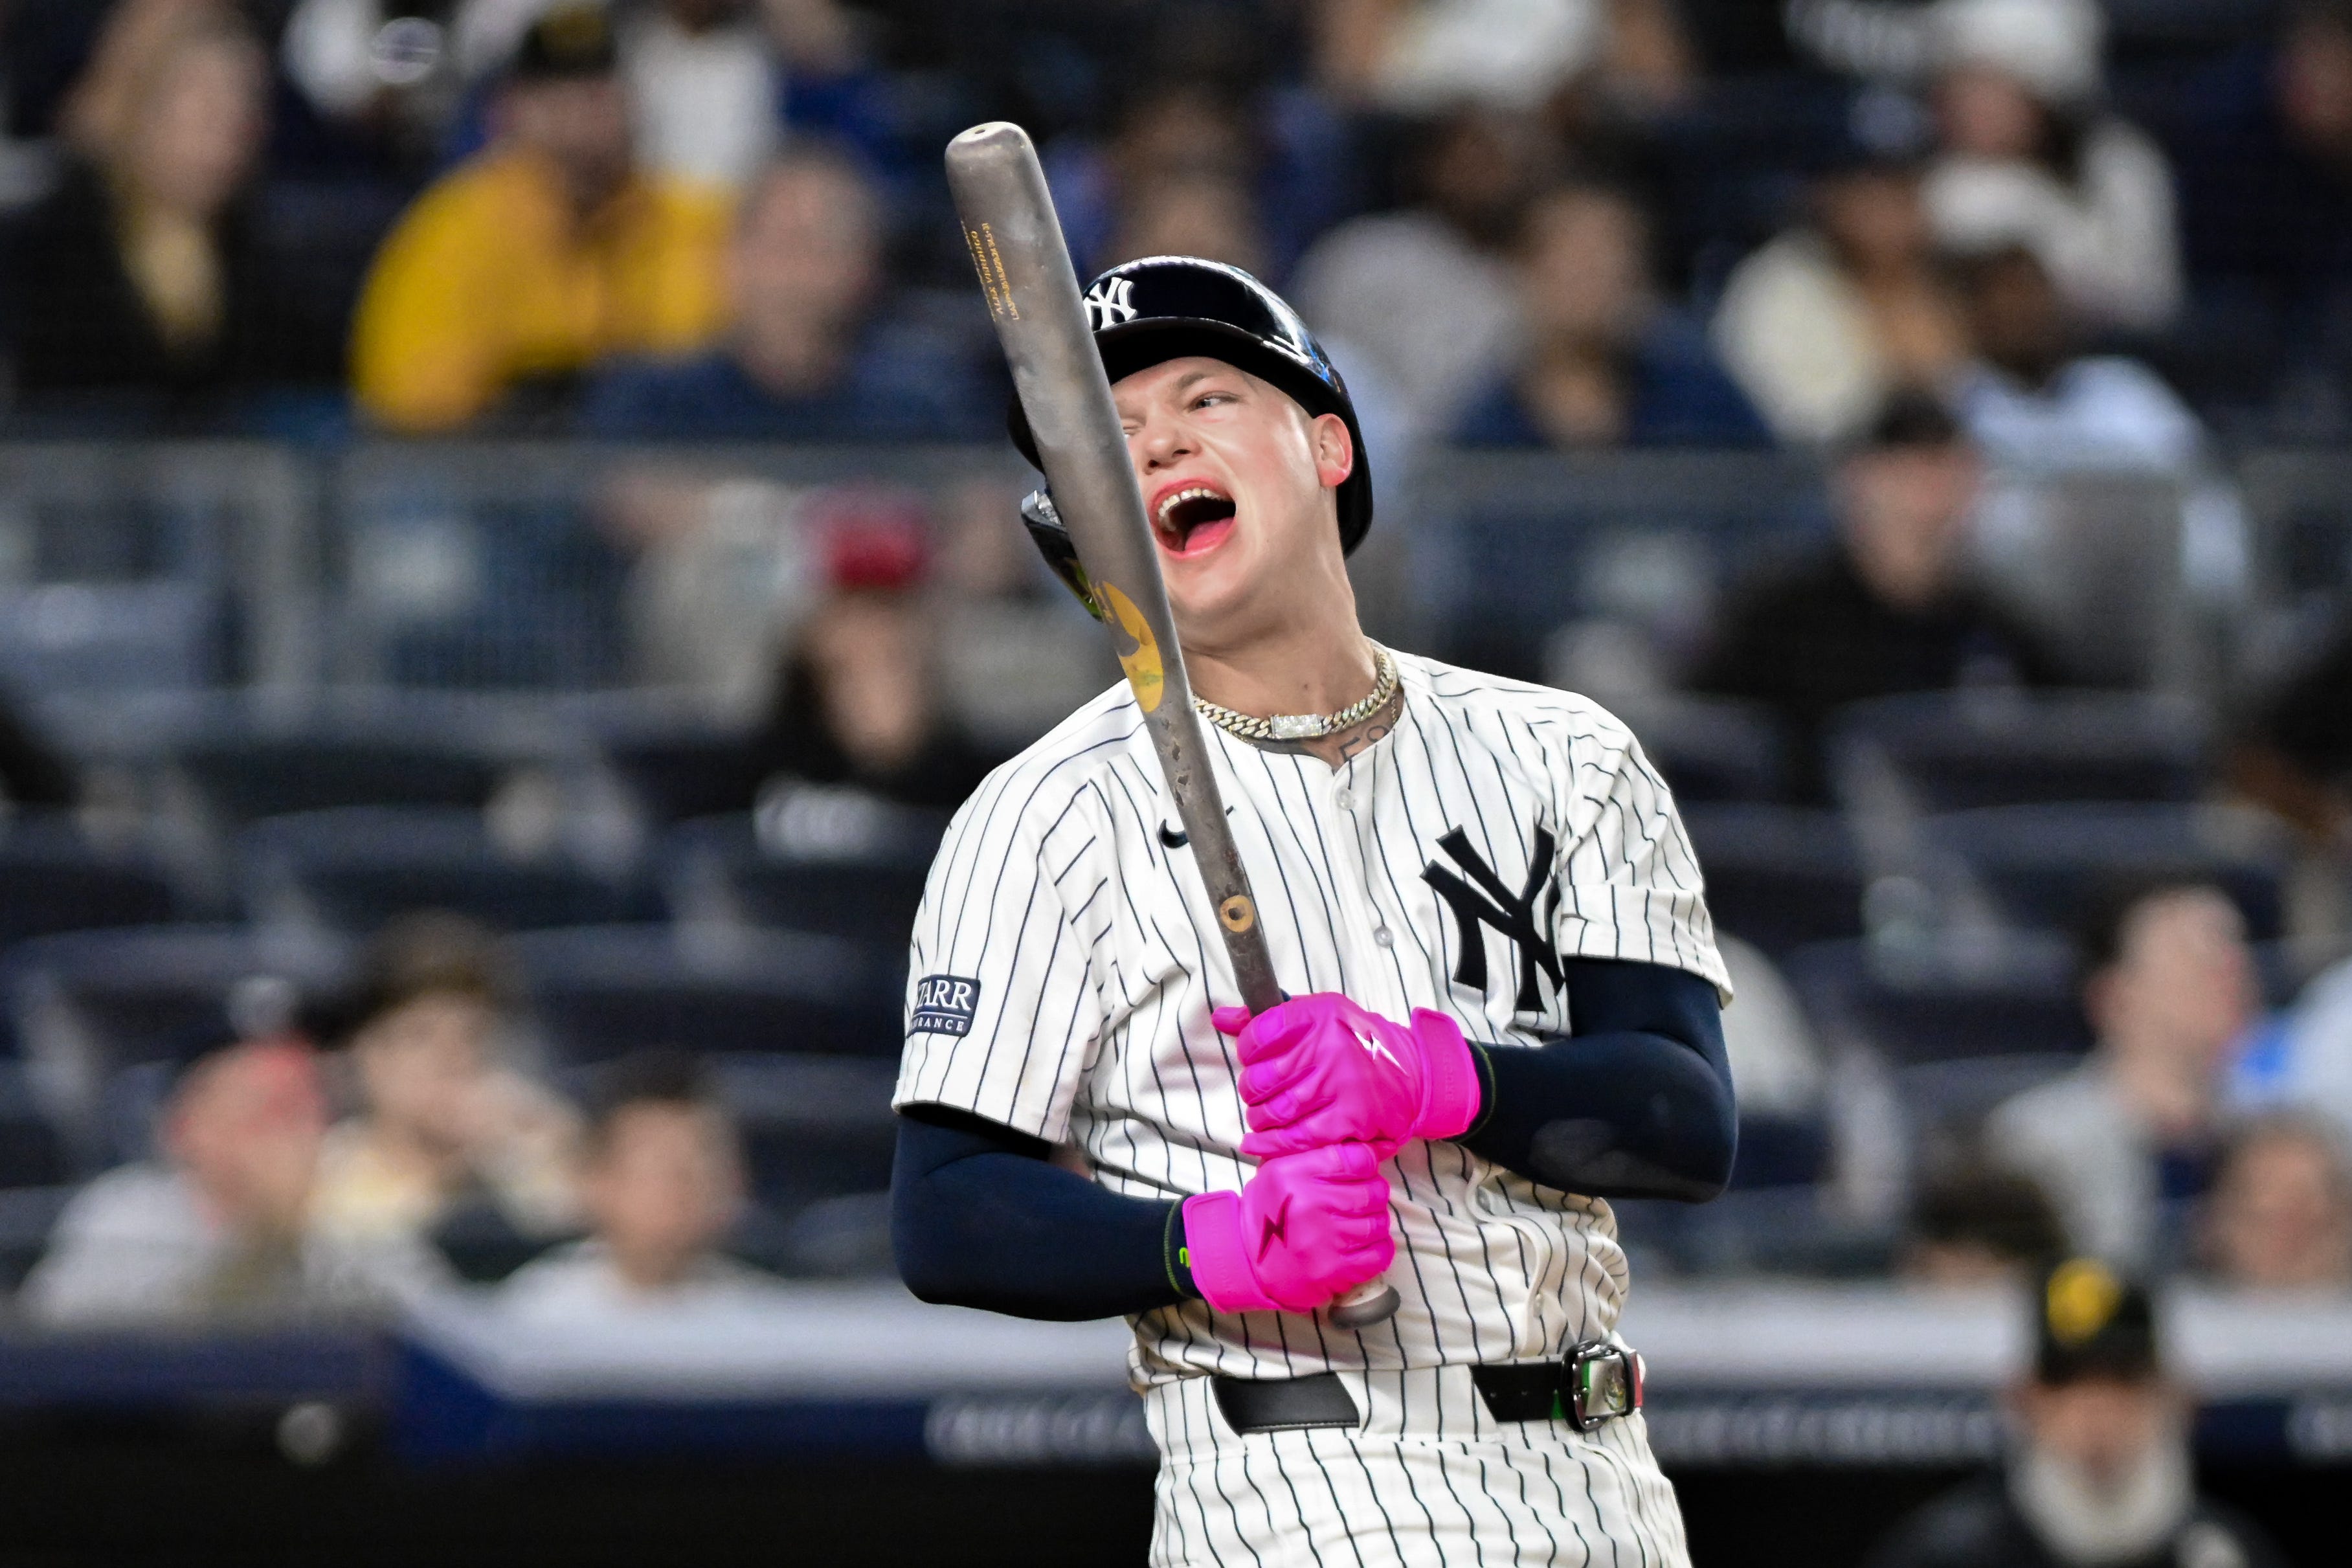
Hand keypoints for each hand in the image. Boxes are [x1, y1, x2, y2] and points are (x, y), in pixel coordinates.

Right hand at [1181, 1144, 1394, 1314]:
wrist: (1247, 1261)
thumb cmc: (1271, 1209)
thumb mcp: (1282, 1169)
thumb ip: (1319, 1153)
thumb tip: (1371, 1145)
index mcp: (1297, 1173)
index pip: (1359, 1158)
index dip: (1364, 1165)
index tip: (1357, 1173)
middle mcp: (1311, 1203)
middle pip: (1374, 1190)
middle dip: (1370, 1195)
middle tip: (1355, 1202)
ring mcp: (1325, 1239)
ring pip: (1379, 1222)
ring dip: (1372, 1223)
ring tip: (1353, 1225)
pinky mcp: (1336, 1270)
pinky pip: (1380, 1253)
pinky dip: (1376, 1249)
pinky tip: (1359, 1246)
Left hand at [1214, 994, 1480, 1160]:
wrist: (1411, 1075)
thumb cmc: (1355, 1045)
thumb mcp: (1317, 1017)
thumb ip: (1266, 1019)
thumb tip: (1221, 1018)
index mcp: (1319, 1014)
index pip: (1257, 1035)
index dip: (1248, 1052)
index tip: (1255, 1060)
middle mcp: (1330, 1046)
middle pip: (1261, 1078)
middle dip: (1252, 1091)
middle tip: (1258, 1094)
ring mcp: (1341, 1084)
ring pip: (1275, 1111)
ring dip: (1260, 1119)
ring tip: (1262, 1118)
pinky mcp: (1350, 1118)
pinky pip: (1298, 1138)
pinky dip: (1273, 1145)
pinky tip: (1260, 1144)